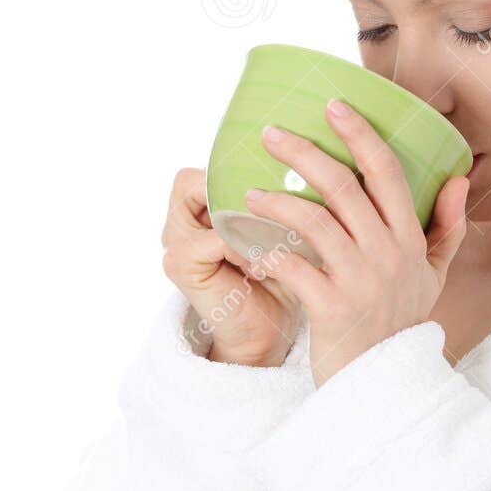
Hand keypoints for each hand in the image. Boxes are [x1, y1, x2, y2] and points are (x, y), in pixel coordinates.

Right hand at [161, 168, 302, 365]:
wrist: (269, 334)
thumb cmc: (280, 279)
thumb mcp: (283, 228)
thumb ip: (282, 195)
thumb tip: (315, 155)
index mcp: (200, 208)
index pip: (208, 167)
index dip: (240, 174)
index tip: (282, 194)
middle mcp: (180, 221)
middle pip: (195, 179)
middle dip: (238, 197)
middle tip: (274, 217)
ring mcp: (175, 242)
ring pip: (206, 204)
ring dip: (245, 221)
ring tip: (271, 243)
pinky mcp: (181, 264)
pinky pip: (215, 237)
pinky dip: (244, 246)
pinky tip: (262, 265)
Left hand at [244, 100, 470, 386]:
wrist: (384, 386)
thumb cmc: (401, 325)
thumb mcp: (433, 277)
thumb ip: (447, 228)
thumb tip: (460, 179)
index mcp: (410, 240)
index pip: (387, 172)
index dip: (360, 134)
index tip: (332, 106)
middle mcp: (389, 255)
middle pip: (344, 186)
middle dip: (303, 153)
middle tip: (270, 134)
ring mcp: (361, 282)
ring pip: (314, 221)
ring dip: (277, 201)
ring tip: (250, 194)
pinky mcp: (333, 309)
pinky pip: (293, 267)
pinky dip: (267, 252)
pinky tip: (247, 244)